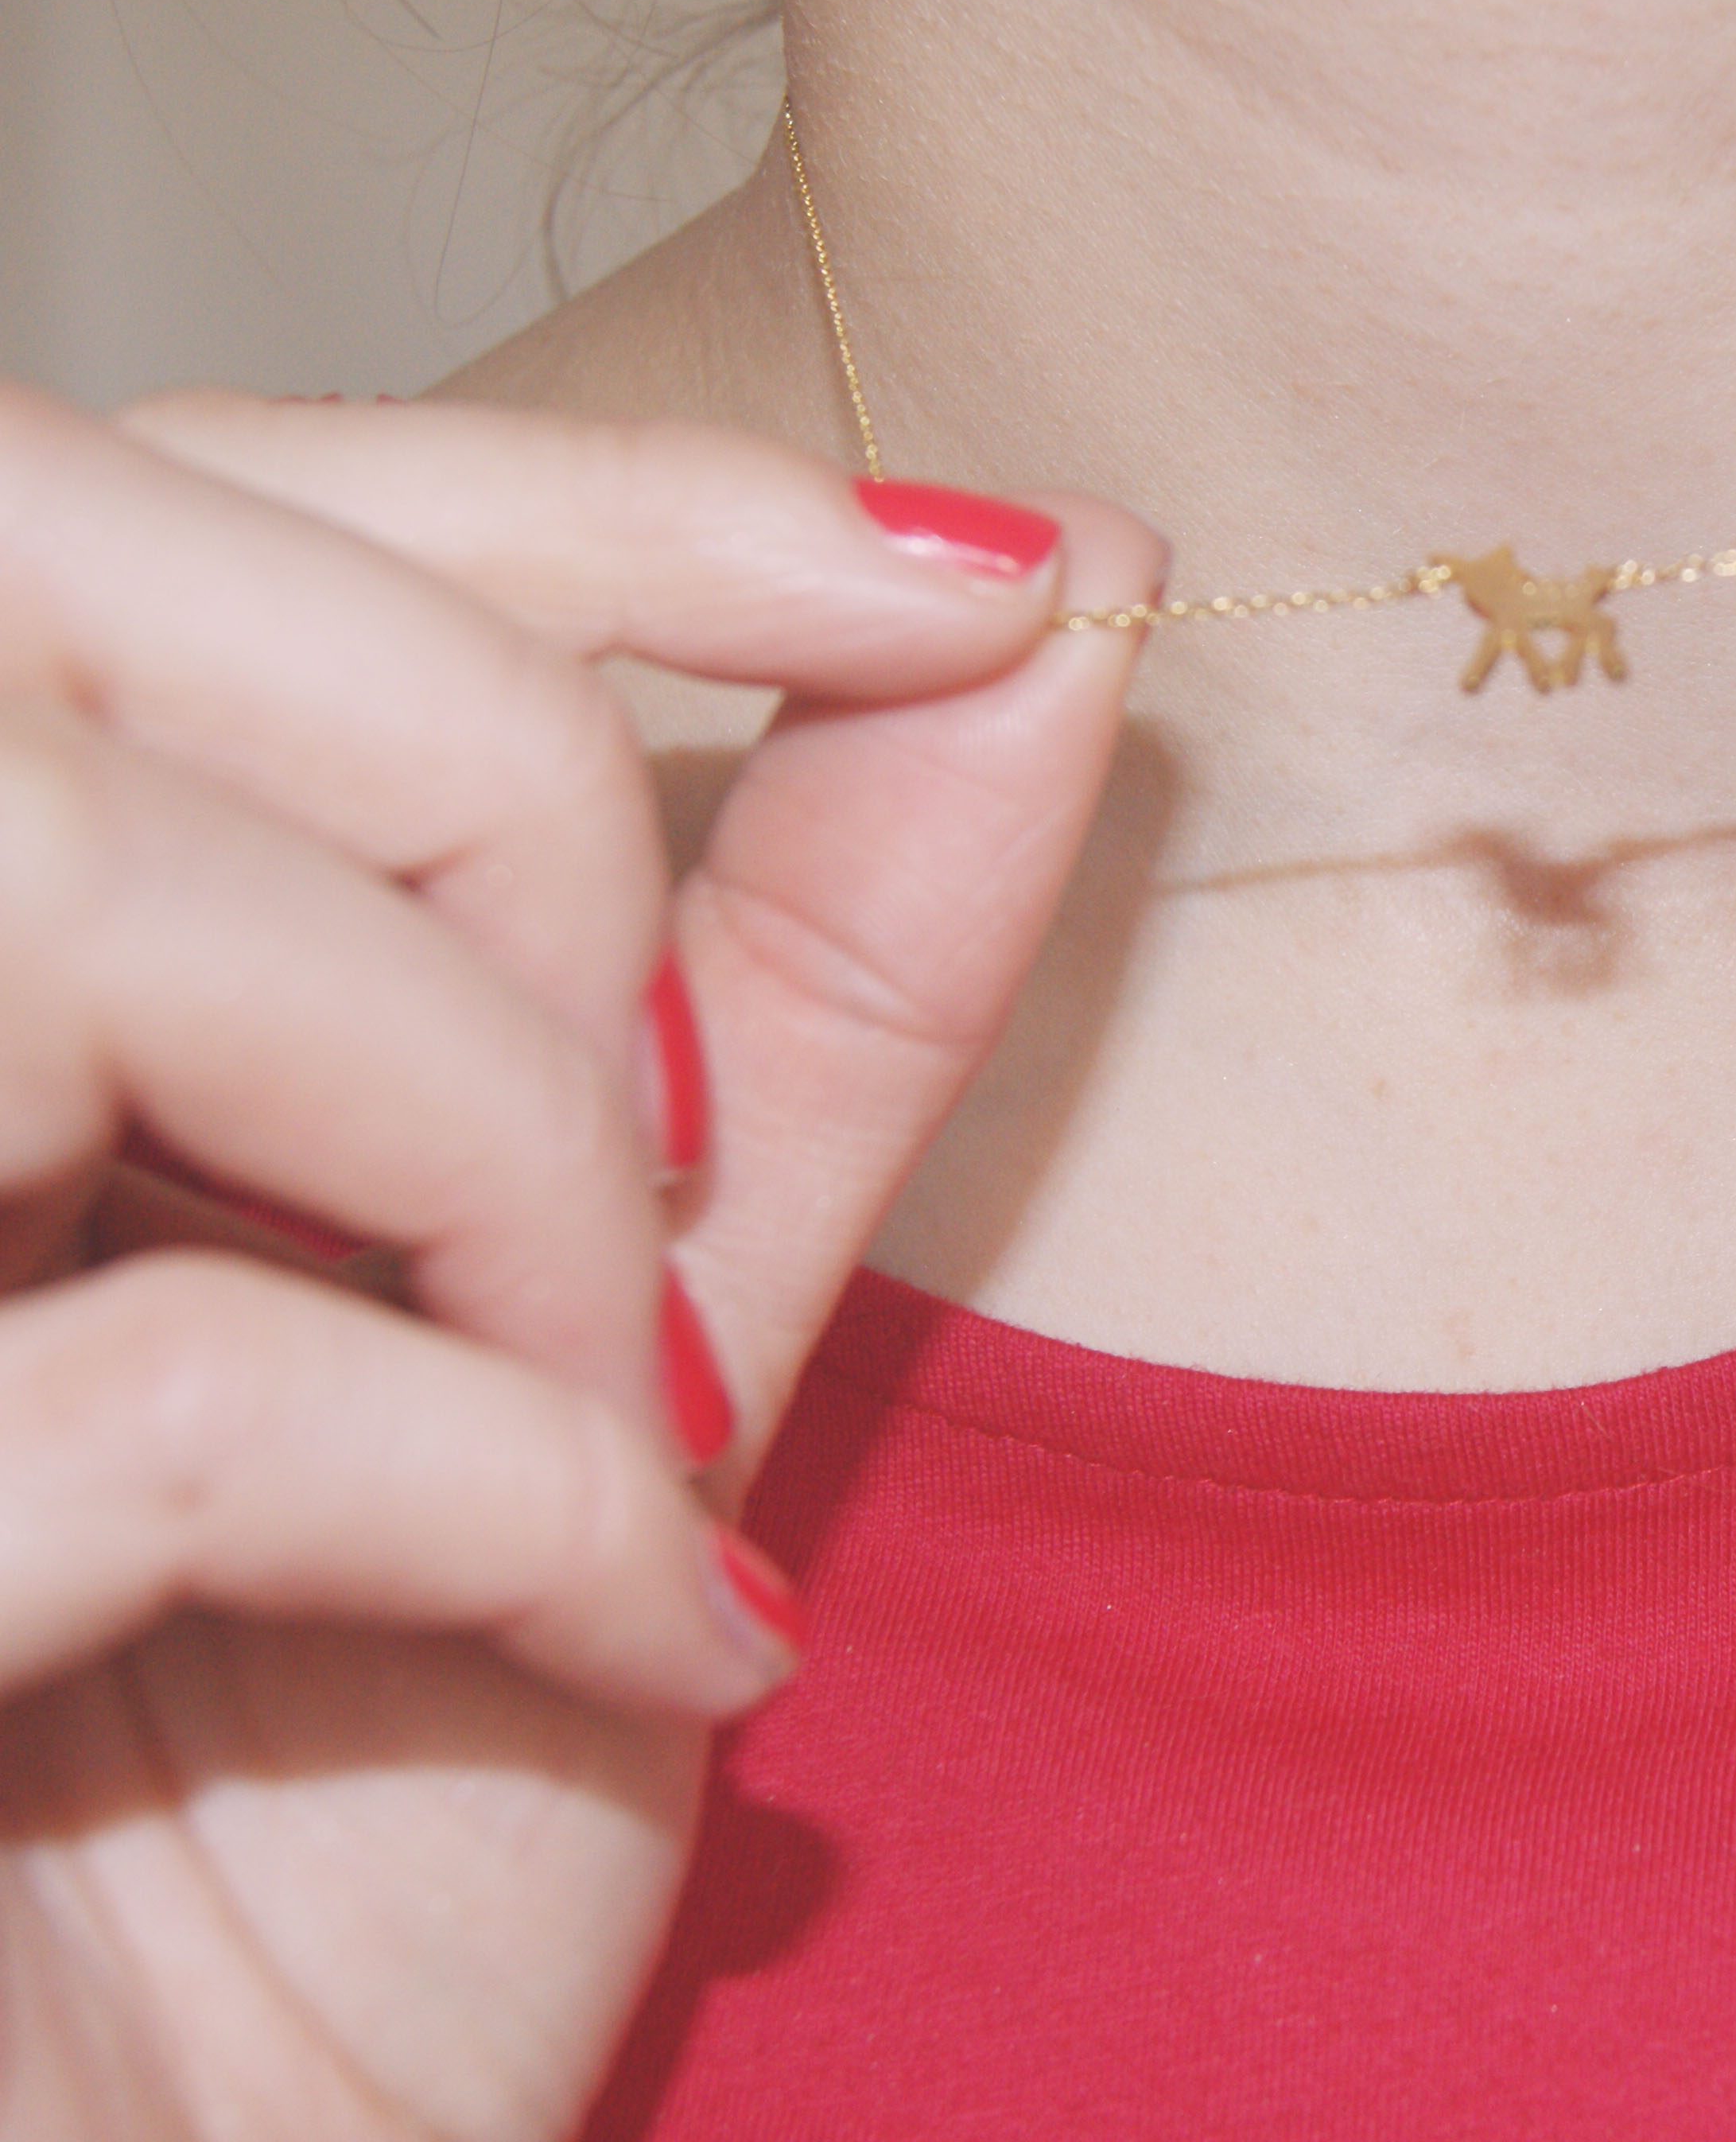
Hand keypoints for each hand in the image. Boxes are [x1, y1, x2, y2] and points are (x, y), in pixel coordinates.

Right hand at [0, 385, 1155, 2140]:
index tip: (979, 581)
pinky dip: (510, 1496)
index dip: (565, 475)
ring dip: (497, 1142)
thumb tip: (1066, 570)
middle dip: (499, 790)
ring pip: (50, 881)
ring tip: (612, 1412)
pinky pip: (181, 1381)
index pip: (130, 496)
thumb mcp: (614, 1337)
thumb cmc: (338, 1828)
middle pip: (37, 548)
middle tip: (661, 1142)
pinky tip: (620, 1646)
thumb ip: (794, 967)